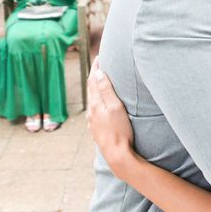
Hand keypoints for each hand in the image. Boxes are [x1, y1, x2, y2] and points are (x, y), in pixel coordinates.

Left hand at [87, 57, 133, 177]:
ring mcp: (93, 121)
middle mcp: (92, 111)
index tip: (100, 56)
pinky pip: (94, 108)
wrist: (117, 155)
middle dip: (95, 74)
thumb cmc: (120, 130)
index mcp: (96, 104)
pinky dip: (96, 99)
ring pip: (92, 99)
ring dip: (95, 86)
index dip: (96, 67)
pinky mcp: (96, 128)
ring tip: (100, 79)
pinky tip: (100, 102)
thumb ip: (106, 90)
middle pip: (91, 88)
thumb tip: (98, 73)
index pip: (93, 80)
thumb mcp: (116, 107)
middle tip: (100, 63)